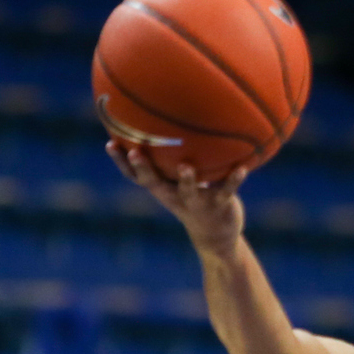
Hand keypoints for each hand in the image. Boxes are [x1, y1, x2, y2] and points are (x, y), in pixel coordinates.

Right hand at [107, 143, 246, 256]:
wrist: (215, 235)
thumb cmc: (193, 197)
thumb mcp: (178, 180)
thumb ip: (170, 157)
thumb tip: (161, 117)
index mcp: (162, 188)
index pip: (135, 176)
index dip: (121, 162)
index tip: (110, 144)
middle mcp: (174, 196)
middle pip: (154, 184)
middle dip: (143, 168)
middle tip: (135, 152)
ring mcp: (197, 203)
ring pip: (189, 191)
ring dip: (187, 180)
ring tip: (185, 166)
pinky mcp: (220, 206)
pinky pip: (227, 191)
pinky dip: (234, 180)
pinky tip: (243, 167)